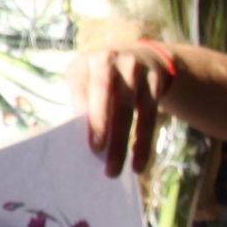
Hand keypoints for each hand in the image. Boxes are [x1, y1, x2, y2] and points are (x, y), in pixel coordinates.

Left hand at [67, 43, 175, 177]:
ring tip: (115, 170)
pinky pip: (150, 116)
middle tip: (97, 153)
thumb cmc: (100, 79)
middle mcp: (109, 61)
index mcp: (84, 62)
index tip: (86, 139)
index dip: (83, 110)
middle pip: (105, 94)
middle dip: (102, 125)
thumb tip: (71, 142)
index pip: (81, 86)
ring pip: (130, 109)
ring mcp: (134, 69)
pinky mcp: (154, 81)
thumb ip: (79, 102)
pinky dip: (144, 142)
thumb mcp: (85, 79)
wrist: (141, 56)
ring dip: (123, 143)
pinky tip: (138, 163)